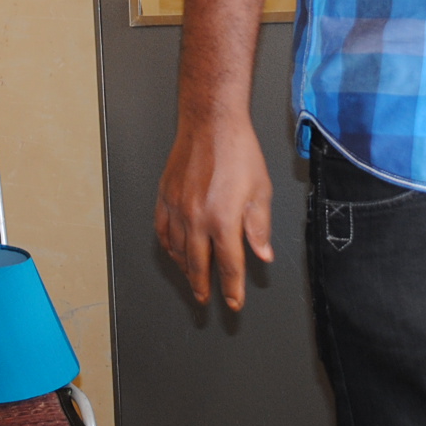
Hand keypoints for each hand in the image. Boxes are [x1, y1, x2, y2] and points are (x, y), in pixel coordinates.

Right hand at [154, 114, 274, 310]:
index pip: (228, 265)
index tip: (234, 302)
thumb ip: (259, 227)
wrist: (211, 123)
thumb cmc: (238, 151)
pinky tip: (174, 252)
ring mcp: (177, 208)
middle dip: (204, 287)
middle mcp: (197, 218)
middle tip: (206, 300)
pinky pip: (162, 231)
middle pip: (198, 265)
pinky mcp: (165, 197)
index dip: (232, 288)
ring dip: (185, 270)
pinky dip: (168, 247)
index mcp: (223, 219)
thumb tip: (262, 254)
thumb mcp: (261, 191)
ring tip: (193, 280)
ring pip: (177, 251)